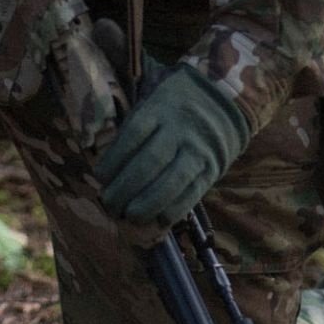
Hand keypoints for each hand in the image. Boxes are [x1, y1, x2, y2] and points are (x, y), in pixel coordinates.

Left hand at [95, 64, 249, 228]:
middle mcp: (179, 129)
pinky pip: (193, 193)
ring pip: (172, 180)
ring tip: (130, 216)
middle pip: (150, 161)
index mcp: (159, 110)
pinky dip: (175, 209)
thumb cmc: (174, 110)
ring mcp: (197, 150)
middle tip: (110, 204)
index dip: (114, 159)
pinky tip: (159, 220)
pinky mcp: (211, 169)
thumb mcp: (153, 108)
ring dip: (148, 203)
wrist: (223, 104)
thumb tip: (107, 175)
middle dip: (126, 187)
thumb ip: (133, 135)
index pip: (133, 135)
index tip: (100, 178)